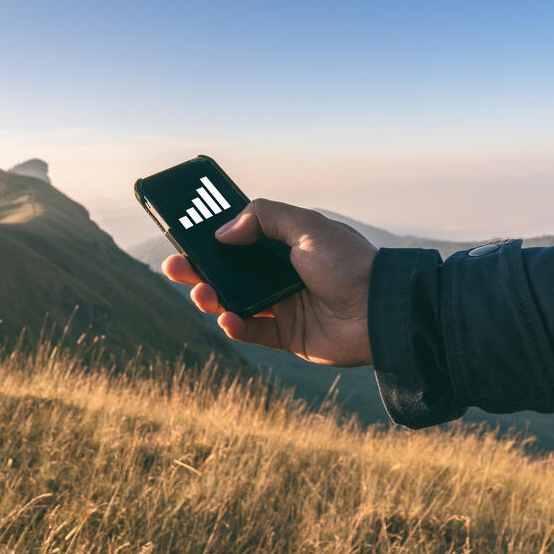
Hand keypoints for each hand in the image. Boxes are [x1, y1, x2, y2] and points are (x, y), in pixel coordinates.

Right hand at [162, 199, 376, 366]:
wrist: (380, 309)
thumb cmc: (349, 264)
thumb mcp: (307, 226)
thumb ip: (264, 218)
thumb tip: (223, 232)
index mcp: (284, 246)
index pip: (238, 241)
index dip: (210, 240)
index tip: (184, 236)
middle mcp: (280, 275)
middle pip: (228, 273)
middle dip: (198, 270)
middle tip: (174, 267)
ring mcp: (283, 306)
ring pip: (233, 302)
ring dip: (211, 298)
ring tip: (203, 294)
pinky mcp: (287, 336)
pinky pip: (253, 332)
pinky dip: (236, 326)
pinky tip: (228, 319)